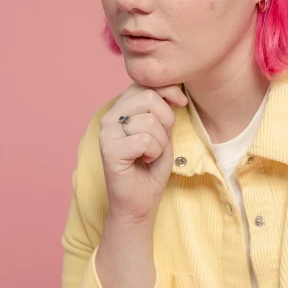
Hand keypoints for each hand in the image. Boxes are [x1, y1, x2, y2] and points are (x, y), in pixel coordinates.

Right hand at [99, 82, 187, 222]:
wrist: (140, 203)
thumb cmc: (151, 168)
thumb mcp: (163, 132)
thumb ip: (164, 109)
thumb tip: (175, 88)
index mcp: (120, 109)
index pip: (144, 84)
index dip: (168, 90)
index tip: (181, 103)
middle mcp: (110, 117)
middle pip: (148, 96)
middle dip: (167, 119)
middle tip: (161, 140)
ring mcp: (106, 133)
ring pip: (150, 121)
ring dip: (161, 142)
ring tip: (151, 154)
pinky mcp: (109, 150)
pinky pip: (145, 140)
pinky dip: (154, 153)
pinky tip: (145, 161)